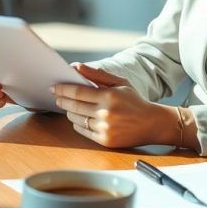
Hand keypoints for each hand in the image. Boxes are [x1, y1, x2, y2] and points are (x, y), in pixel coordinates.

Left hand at [53, 63, 178, 147]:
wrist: (152, 123)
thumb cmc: (134, 100)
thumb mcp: (120, 83)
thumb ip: (97, 74)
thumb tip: (76, 66)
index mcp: (109, 96)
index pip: (78, 91)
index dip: (63, 89)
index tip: (54, 87)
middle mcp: (106, 113)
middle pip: (74, 106)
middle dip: (62, 100)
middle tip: (56, 97)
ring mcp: (105, 128)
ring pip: (76, 119)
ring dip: (69, 112)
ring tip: (68, 107)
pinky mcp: (105, 140)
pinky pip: (83, 131)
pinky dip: (78, 124)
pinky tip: (79, 118)